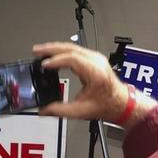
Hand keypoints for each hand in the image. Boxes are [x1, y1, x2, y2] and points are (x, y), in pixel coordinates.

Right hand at [33, 42, 155, 126]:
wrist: (121, 103)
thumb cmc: (107, 105)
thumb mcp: (80, 111)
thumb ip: (59, 110)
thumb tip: (43, 109)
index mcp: (95, 73)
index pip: (73, 59)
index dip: (56, 61)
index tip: (44, 65)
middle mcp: (96, 62)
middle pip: (70, 48)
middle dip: (50, 49)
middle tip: (36, 51)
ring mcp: (96, 58)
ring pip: (72, 46)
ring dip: (55, 48)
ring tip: (40, 51)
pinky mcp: (93, 58)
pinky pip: (75, 49)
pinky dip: (62, 50)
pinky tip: (53, 54)